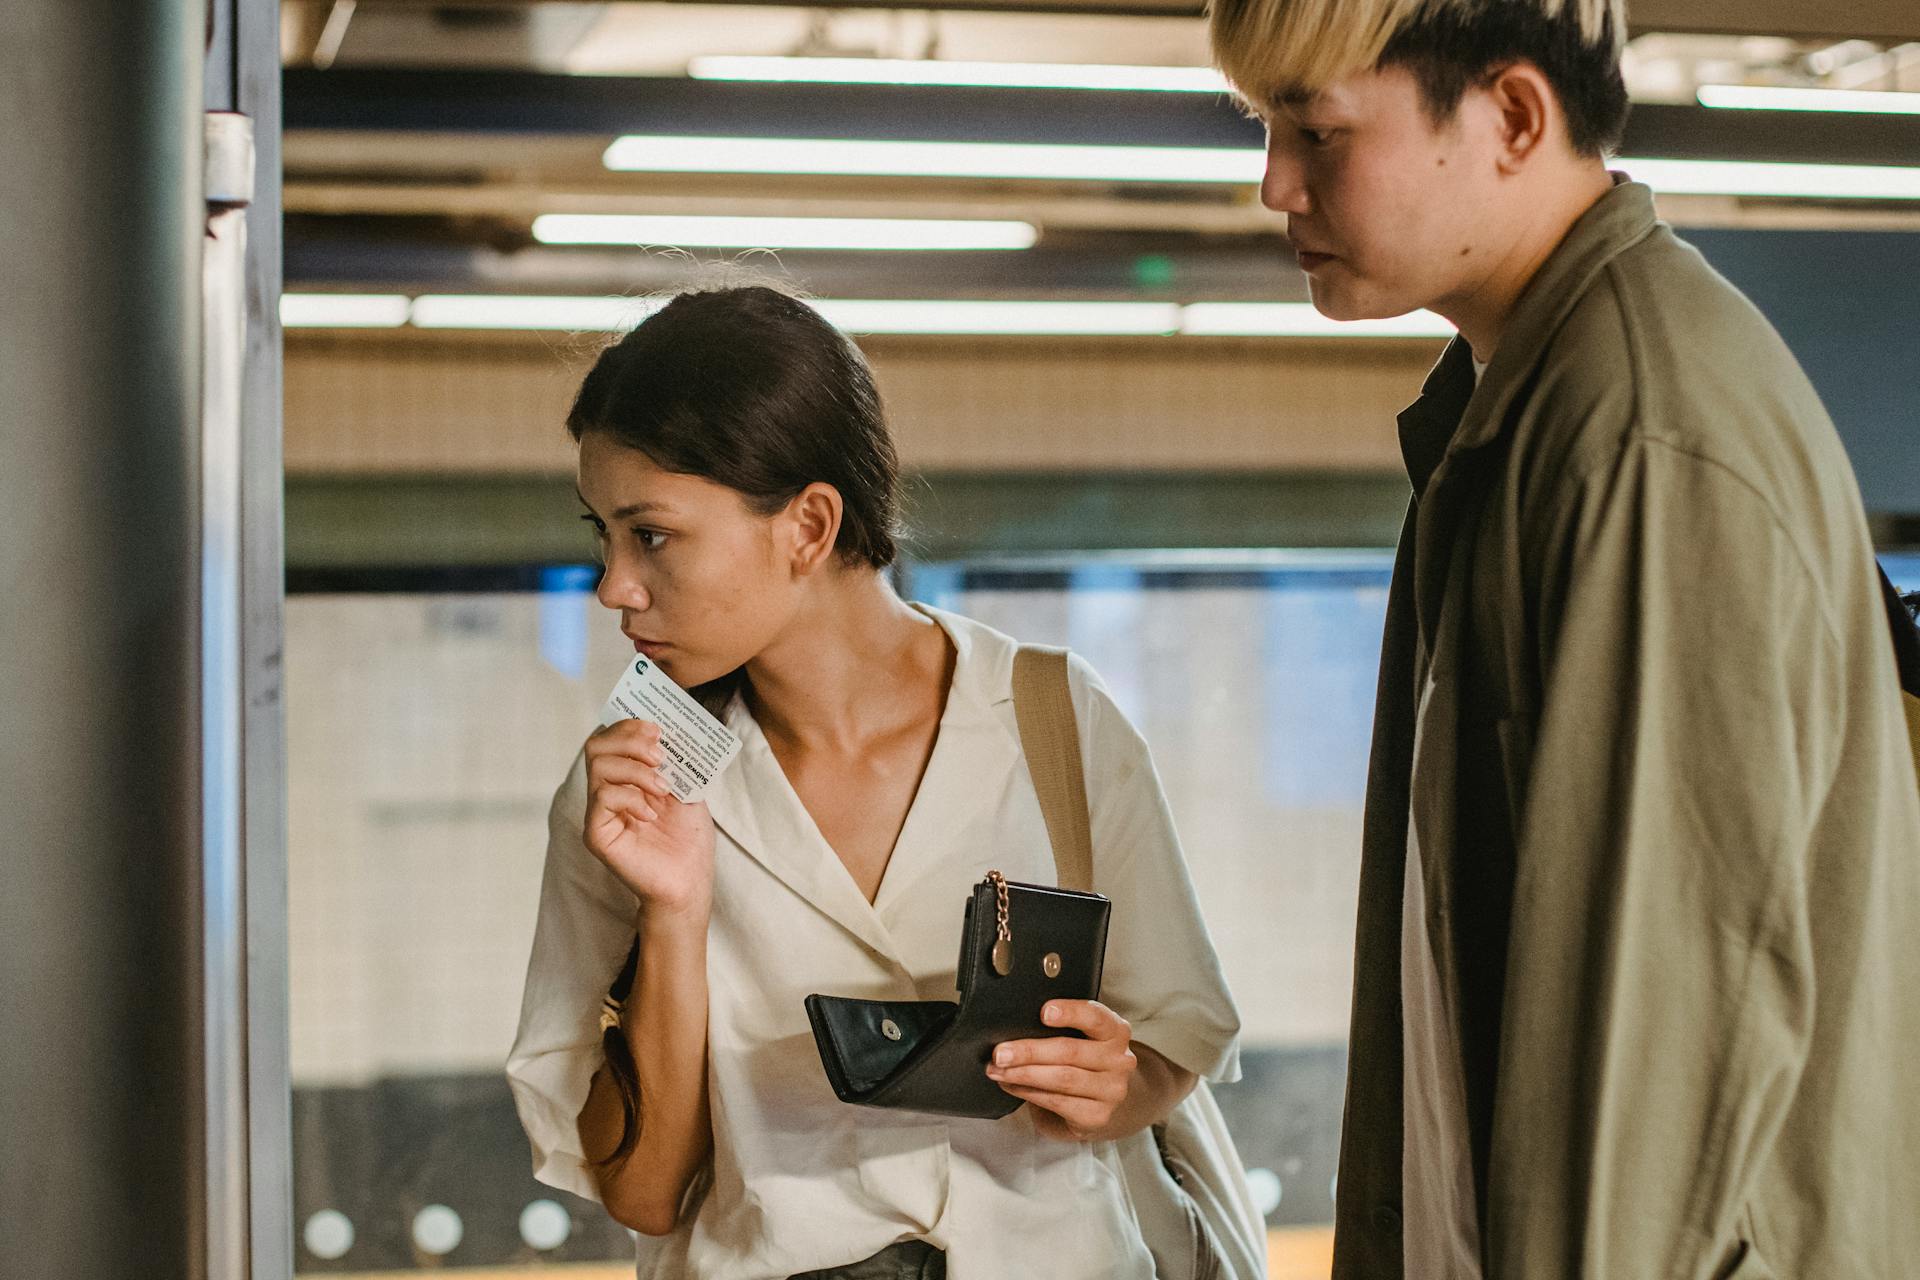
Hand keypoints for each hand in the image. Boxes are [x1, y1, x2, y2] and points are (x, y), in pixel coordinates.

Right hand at [583, 720, 714, 920]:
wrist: (689, 881)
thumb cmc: (688, 839)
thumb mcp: (687, 787)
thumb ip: (674, 759)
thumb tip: (667, 727)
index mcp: (625, 777)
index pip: (610, 737)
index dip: (629, 726)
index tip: (658, 729)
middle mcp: (606, 791)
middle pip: (596, 745)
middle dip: (629, 740)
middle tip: (659, 754)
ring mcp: (599, 812)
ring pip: (599, 766)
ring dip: (636, 770)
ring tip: (661, 788)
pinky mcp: (596, 833)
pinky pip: (602, 798)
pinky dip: (631, 798)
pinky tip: (651, 814)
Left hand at [987, 1000, 1137, 1140]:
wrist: (1104, 1101)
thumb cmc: (1083, 1062)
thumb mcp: (1081, 1038)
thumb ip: (1059, 1028)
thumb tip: (1013, 1026)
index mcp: (1115, 1031)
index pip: (1095, 1017)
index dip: (1070, 1012)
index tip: (1043, 1012)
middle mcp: (1120, 1060)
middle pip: (1070, 1051)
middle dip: (1029, 1051)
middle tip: (1000, 1053)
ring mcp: (1112, 1090)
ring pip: (1062, 1079)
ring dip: (1023, 1075)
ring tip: (998, 1071)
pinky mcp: (1098, 1115)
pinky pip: (1058, 1102)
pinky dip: (1029, 1093)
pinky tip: (1012, 1086)